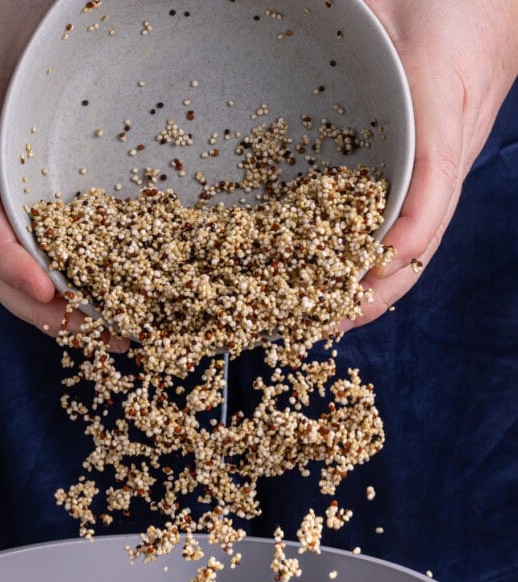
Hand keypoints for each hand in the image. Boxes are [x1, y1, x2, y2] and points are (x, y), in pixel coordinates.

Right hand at [0, 0, 128, 346]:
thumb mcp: (11, 12)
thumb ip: (50, 23)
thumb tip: (108, 13)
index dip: (10, 256)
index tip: (51, 290)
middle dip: (44, 312)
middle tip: (104, 335)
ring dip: (51, 315)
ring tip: (108, 336)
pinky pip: (10, 261)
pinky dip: (47, 295)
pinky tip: (89, 309)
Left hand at [350, 0, 517, 329]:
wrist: (487, 1)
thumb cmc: (451, 0)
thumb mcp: (396, 10)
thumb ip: (362, 25)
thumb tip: (319, 25)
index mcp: (444, 116)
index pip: (433, 192)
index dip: (404, 240)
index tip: (368, 272)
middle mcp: (445, 159)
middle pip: (419, 244)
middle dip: (373, 291)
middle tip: (327, 323)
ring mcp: (437, 173)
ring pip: (410, 246)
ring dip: (369, 289)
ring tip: (322, 320)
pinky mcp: (423, 174)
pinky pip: (400, 228)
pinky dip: (369, 263)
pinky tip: (334, 282)